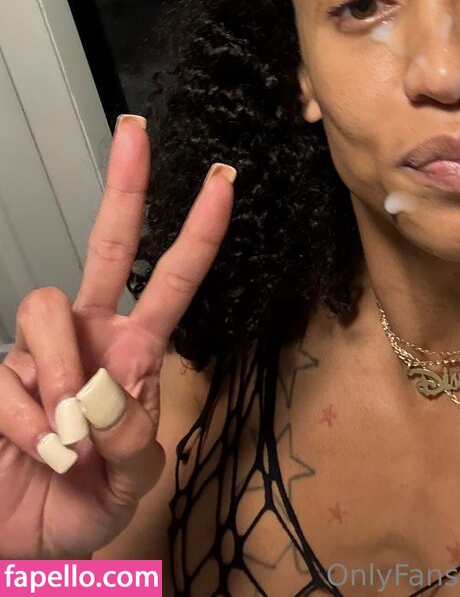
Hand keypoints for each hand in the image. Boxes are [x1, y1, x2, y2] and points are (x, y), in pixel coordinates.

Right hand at [0, 115, 234, 556]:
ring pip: (46, 307)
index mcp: (134, 351)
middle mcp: (89, 336)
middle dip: (125, 185)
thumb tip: (105, 400)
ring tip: (68, 435)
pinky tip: (39, 452)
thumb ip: (135, 443)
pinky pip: (11, 379)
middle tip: (137, 132)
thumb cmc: (85, 502)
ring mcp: (39, 353)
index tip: (223, 182)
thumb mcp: (132, 482)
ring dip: (62, 373)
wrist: (26, 543)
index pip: (171, 279)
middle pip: (105, 244)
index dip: (199, 232)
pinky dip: (28, 425)